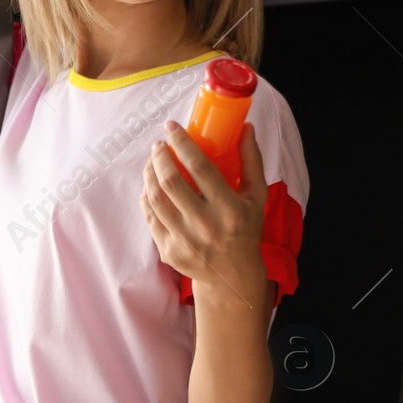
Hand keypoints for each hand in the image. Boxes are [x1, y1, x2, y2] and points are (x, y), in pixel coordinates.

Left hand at [140, 121, 267, 298]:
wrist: (232, 275)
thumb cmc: (245, 229)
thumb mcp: (256, 197)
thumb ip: (251, 161)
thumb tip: (245, 127)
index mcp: (229, 209)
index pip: (199, 168)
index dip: (182, 143)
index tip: (171, 127)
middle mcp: (205, 225)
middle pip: (170, 181)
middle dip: (160, 156)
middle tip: (159, 145)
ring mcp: (184, 240)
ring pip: (155, 198)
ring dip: (149, 173)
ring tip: (152, 160)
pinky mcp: (168, 251)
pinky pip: (150, 216)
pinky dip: (146, 196)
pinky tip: (150, 184)